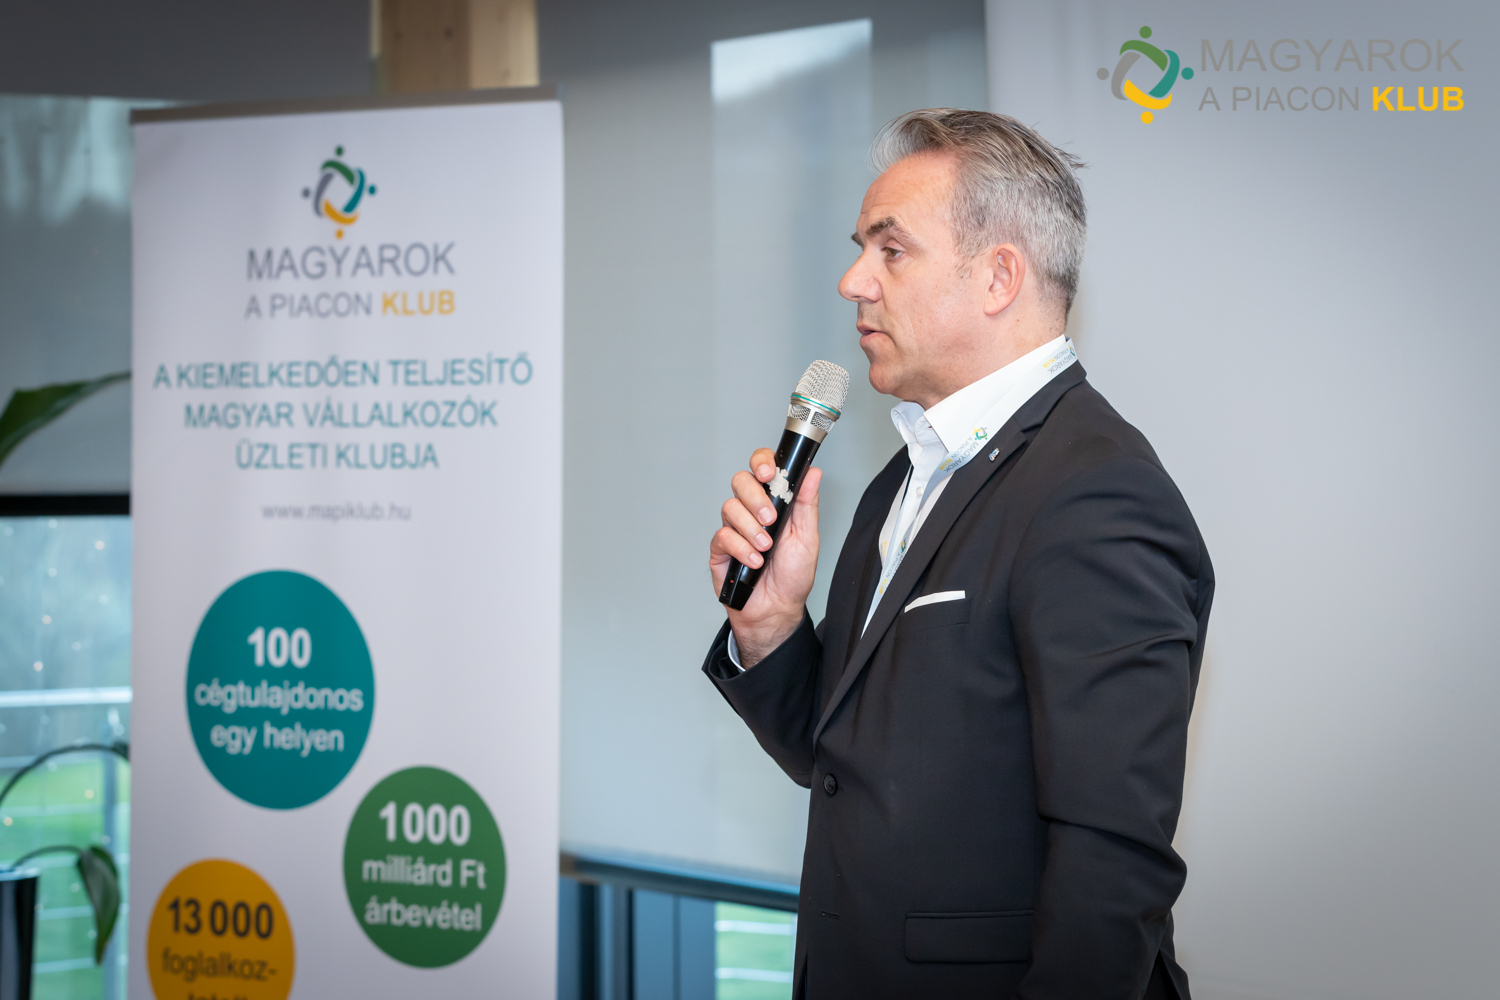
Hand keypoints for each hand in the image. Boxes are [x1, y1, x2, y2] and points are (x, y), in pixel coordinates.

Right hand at [709, 448, 821, 667]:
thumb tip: (812, 473)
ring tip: (766, 548)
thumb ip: (807, 504)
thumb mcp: (807, 538)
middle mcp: (751, 511)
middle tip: (770, 519)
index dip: (761, 463)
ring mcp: (734, 528)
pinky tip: (754, 562)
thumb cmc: (793, 575)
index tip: (769, 474)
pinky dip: (741, 548)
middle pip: (740, 481)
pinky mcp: (720, 548)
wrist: (777, 610)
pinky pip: (722, 536)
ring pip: (730, 507)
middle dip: (755, 498)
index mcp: (774, 502)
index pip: (761, 468)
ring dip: (751, 529)